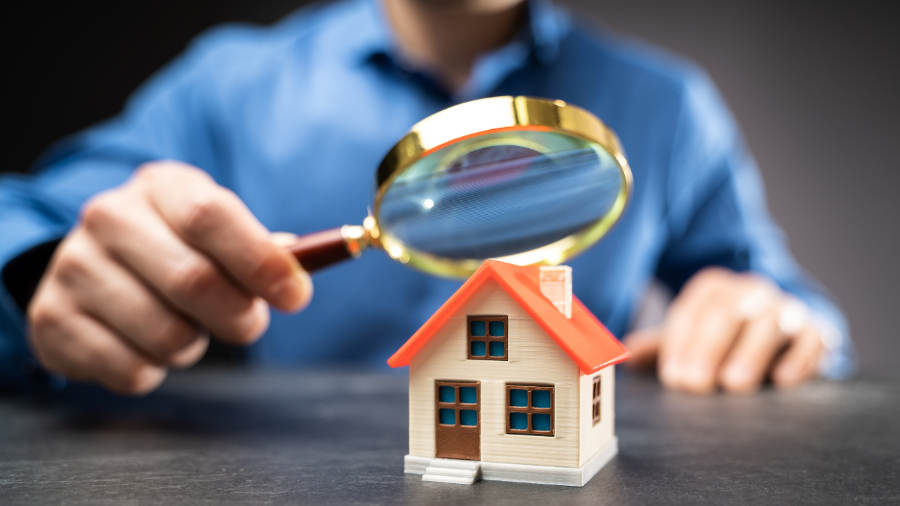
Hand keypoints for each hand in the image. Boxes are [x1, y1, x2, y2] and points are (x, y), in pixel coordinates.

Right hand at [28, 161, 311, 394]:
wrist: (96, 268)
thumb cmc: (178, 250)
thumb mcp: (219, 233)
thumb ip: (261, 251)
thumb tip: (297, 271)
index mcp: (161, 187)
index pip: (211, 216)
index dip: (260, 261)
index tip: (295, 295)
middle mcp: (110, 217)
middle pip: (192, 279)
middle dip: (239, 316)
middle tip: (250, 324)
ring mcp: (74, 268)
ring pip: (166, 334)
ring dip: (195, 346)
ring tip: (187, 328)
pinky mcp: (53, 320)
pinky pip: (131, 369)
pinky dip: (156, 370)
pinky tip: (147, 345)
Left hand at [623, 268, 823, 393]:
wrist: (782, 325)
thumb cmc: (724, 336)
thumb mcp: (690, 337)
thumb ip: (660, 347)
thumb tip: (626, 356)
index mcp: (713, 288)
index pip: (692, 311)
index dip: (680, 344)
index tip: (672, 376)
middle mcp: (748, 290)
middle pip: (727, 312)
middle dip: (708, 349)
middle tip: (695, 385)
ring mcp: (784, 306)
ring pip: (769, 321)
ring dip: (751, 353)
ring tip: (734, 384)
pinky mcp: (816, 327)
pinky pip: (812, 337)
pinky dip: (800, 358)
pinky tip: (783, 381)